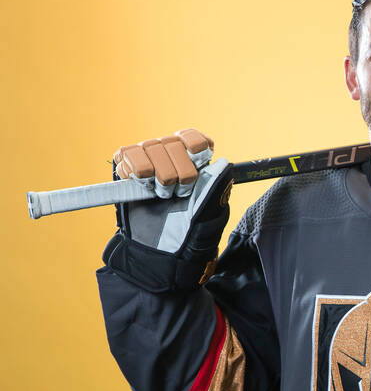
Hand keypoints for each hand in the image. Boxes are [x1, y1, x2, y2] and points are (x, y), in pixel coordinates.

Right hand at [103, 129, 233, 293]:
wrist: (157, 252)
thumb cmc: (189, 234)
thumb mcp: (209, 214)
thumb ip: (216, 187)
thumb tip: (224, 163)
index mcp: (196, 165)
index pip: (195, 139)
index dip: (195, 146)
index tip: (197, 160)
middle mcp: (172, 159)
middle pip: (174, 143)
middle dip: (179, 172)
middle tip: (178, 194)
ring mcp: (149, 162)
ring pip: (151, 146)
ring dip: (158, 175)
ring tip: (161, 195)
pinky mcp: (127, 168)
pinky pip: (129, 155)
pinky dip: (137, 172)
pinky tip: (142, 187)